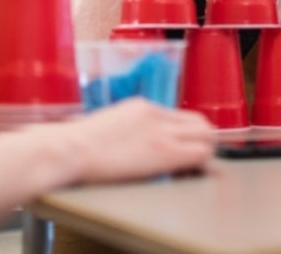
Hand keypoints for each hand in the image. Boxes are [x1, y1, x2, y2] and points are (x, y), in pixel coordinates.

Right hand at [50, 99, 214, 183]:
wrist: (73, 149)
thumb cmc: (78, 144)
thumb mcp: (107, 125)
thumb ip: (127, 129)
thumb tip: (130, 143)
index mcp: (141, 106)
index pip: (178, 116)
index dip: (185, 134)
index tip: (180, 147)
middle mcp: (157, 114)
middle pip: (200, 122)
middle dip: (203, 140)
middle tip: (196, 158)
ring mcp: (163, 131)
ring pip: (207, 135)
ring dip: (206, 150)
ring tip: (196, 167)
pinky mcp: (165, 151)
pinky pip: (199, 154)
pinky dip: (201, 164)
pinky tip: (191, 174)